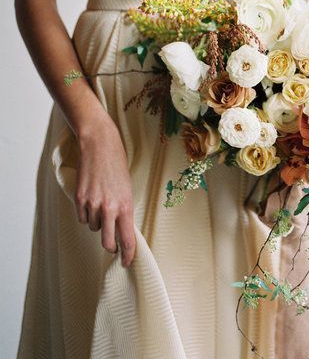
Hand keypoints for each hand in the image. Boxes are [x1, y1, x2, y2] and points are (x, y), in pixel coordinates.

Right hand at [74, 115, 135, 267]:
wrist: (100, 146)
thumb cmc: (117, 166)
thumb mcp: (127, 189)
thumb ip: (124, 210)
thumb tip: (122, 230)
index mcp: (125, 206)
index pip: (127, 239)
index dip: (127, 254)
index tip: (127, 262)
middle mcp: (109, 208)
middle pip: (108, 242)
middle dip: (110, 247)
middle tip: (113, 247)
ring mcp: (92, 205)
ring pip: (94, 228)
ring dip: (98, 223)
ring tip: (102, 205)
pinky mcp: (79, 200)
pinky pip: (82, 218)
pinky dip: (87, 214)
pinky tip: (91, 200)